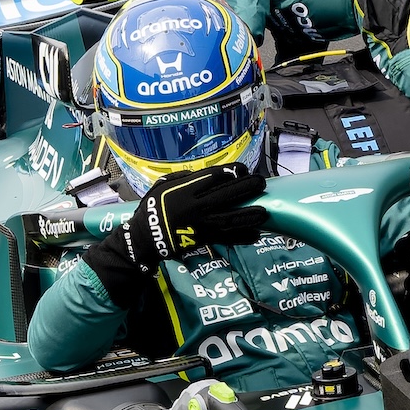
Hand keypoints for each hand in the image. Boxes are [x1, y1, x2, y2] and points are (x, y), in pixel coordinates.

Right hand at [111, 164, 268, 271]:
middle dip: (246, 188)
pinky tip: (255, 234)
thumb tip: (208, 173)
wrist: (145, 236)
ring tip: (264, 211)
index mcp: (186, 189)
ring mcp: (201, 224)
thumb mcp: (164, 185)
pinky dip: (241, 237)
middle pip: (227, 195)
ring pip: (230, 218)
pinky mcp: (203, 239)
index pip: (214, 176)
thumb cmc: (153, 207)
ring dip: (249, 214)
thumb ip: (185, 178)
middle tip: (261, 182)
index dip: (232, 171)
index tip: (242, 169)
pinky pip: (226, 238)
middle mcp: (196, 206)